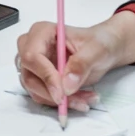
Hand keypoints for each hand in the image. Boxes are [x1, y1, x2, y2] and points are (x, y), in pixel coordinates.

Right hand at [14, 13, 134, 111]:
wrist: (105, 49)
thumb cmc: (99, 42)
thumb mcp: (96, 49)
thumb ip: (81, 64)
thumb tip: (67, 85)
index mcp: (41, 32)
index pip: (32, 56)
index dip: (46, 76)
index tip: (63, 93)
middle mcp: (31, 48)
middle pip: (29, 76)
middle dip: (53, 93)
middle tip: (78, 101)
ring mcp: (33, 65)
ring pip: (35, 90)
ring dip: (60, 100)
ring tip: (85, 99)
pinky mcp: (39, 80)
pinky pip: (43, 97)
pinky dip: (61, 102)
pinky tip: (81, 99)